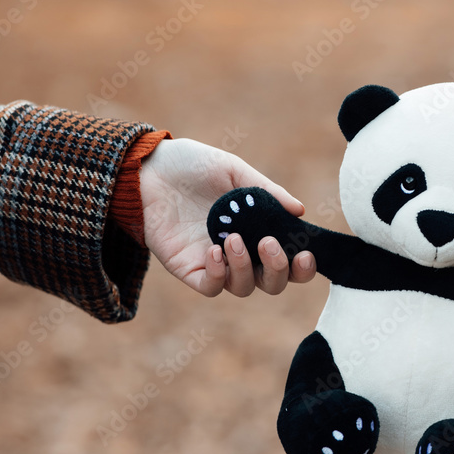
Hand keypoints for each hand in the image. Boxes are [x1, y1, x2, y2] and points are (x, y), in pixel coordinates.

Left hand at [139, 138, 315, 297]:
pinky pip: (211, 287)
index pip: (289, 259)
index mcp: (257, 229)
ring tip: (233, 238)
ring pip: (244, 287)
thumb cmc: (193, 166)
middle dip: (279, 270)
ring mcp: (215, 261)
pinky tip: (214, 251)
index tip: (305, 253)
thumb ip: (266, 191)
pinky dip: (219, 275)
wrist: (148, 168)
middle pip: (272, 282)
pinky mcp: (189, 268)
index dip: (302, 266)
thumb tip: (300, 211)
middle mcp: (241, 251)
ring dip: (245, 268)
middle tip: (269, 243)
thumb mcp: (234, 171)